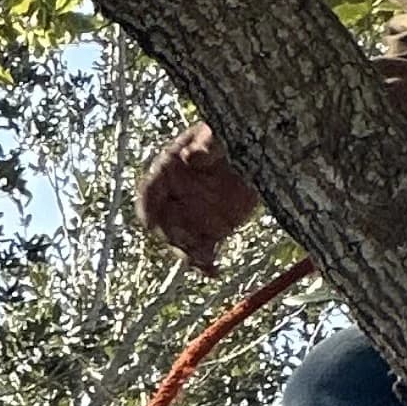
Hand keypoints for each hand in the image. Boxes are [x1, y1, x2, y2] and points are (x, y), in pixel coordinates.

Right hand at [137, 125, 261, 270]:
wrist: (258, 152)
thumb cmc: (230, 137)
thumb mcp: (218, 135)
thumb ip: (206, 145)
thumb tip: (192, 156)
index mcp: (168, 169)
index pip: (148, 192)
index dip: (148, 208)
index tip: (151, 222)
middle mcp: (175, 197)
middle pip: (162, 223)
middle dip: (172, 236)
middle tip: (189, 243)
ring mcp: (191, 216)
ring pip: (181, 241)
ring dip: (189, 253)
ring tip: (205, 260)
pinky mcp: (211, 231)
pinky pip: (203, 251)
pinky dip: (205, 263)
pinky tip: (214, 270)